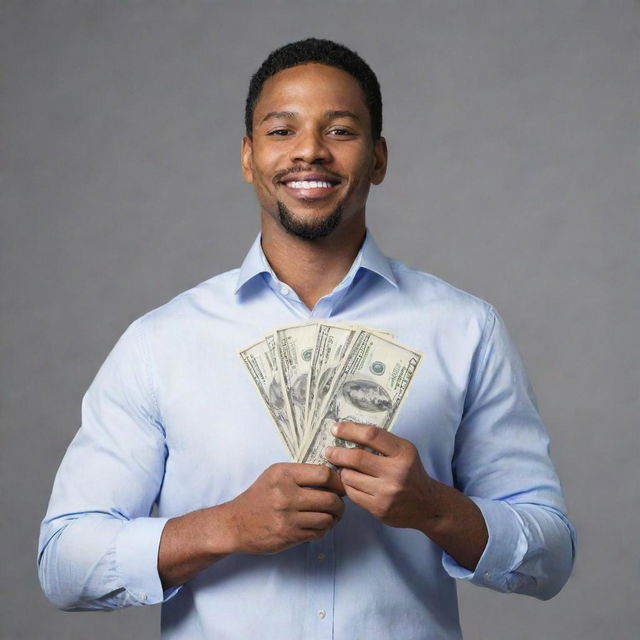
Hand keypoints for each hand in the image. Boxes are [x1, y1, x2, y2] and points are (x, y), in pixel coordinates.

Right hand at [226, 463, 344, 554]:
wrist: (235, 523)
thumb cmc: (259, 496)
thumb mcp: (275, 475)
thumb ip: (301, 474)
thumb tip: (334, 477)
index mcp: (284, 474)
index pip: (323, 474)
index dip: (337, 481)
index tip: (340, 485)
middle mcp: (286, 494)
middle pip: (329, 498)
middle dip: (340, 503)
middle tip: (339, 504)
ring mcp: (288, 517)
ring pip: (327, 518)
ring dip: (334, 518)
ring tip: (332, 516)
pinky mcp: (289, 536)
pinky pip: (318, 533)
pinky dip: (323, 530)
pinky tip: (319, 526)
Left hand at [324, 422, 439, 530]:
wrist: (427, 505)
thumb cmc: (410, 472)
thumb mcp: (403, 451)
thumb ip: (381, 443)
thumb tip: (347, 433)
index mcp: (403, 453)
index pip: (372, 435)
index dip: (350, 430)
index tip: (336, 429)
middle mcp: (396, 472)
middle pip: (357, 458)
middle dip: (337, 453)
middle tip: (329, 451)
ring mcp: (387, 493)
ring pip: (350, 477)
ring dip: (342, 470)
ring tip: (343, 468)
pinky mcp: (379, 509)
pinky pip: (352, 494)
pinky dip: (347, 485)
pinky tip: (350, 482)